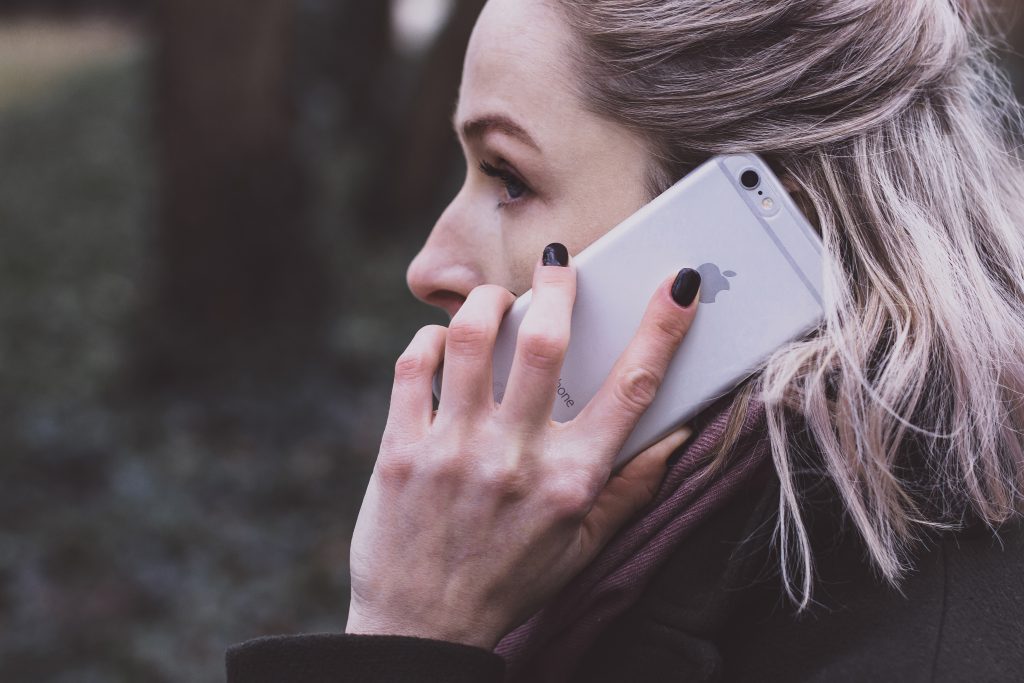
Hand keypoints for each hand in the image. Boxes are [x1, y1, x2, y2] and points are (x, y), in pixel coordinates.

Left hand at [346, 246, 700, 648]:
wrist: (421, 628)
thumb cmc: (511, 582)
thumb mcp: (585, 545)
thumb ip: (633, 486)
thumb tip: (678, 431)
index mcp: (572, 480)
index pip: (632, 388)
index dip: (663, 327)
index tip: (681, 283)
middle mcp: (515, 458)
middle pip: (544, 343)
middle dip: (559, 287)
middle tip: (560, 265)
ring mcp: (453, 451)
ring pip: (469, 339)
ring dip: (488, 303)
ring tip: (497, 301)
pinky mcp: (400, 450)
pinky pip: (413, 367)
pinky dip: (428, 339)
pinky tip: (441, 342)